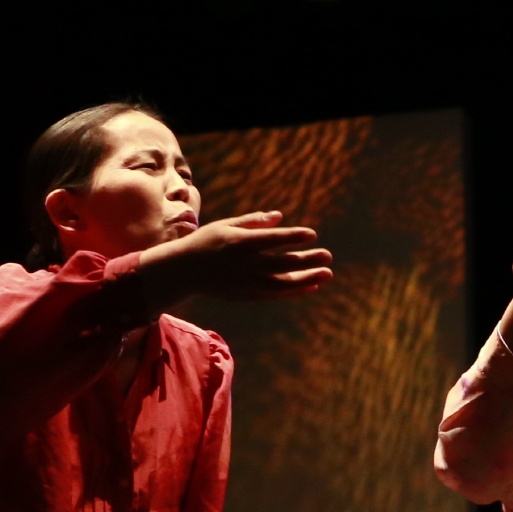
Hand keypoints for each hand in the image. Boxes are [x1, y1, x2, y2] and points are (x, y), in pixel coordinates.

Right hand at [139, 211, 334, 305]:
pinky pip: (275, 294)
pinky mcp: (247, 295)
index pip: (273, 240)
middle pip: (282, 263)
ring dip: (306, 278)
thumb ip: (253, 221)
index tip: (312, 235)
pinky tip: (311, 285)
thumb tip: (280, 216)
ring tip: (327, 273)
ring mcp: (247, 282)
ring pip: (283, 283)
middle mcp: (245, 264)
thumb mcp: (227, 225)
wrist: (184, 271)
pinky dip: (294, 291)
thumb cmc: (207, 242)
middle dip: (307, 259)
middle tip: (328, 255)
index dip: (293, 237)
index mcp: (241, 242)